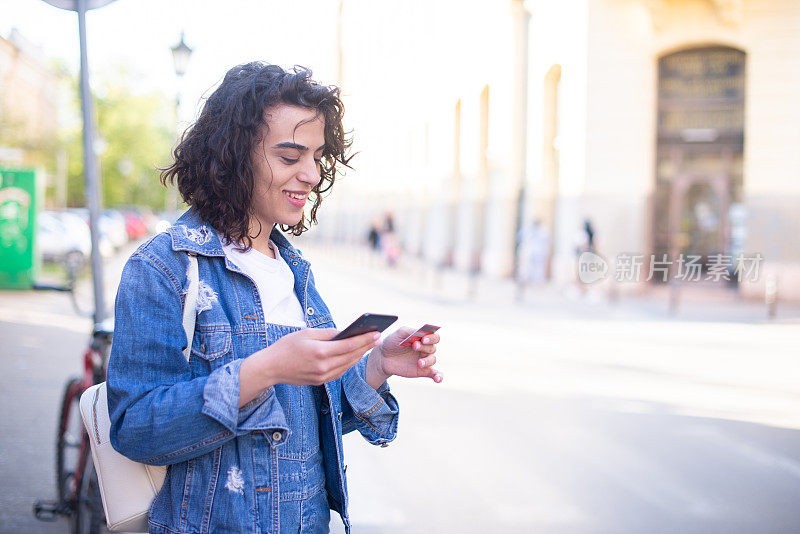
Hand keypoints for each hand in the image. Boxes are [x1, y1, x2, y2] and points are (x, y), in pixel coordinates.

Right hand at [239, 328, 378, 405]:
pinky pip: (340, 371)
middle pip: (351, 356)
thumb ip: (327, 333)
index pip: (349, 345)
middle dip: (366, 346)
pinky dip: (348, 363)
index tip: (376, 333)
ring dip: (359, 355)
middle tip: (377, 338)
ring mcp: (322, 376)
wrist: (270, 368)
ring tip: (368, 345)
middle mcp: (323, 367)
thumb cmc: (286, 347)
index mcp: (319, 352)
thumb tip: (345, 332)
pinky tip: (354, 355)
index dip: (364, 339)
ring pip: (347, 365)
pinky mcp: (320, 381)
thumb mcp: (306, 333)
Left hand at [366, 326, 441, 388]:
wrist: (384, 357)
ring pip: (432, 360)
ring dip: (427, 361)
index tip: (423, 339)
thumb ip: (412, 331)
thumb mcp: (400, 333)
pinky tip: (437, 379)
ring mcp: (424, 360)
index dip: (432, 337)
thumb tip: (423, 332)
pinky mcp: (422, 371)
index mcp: (423, 338)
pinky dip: (438, 376)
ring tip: (419, 363)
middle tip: (414, 346)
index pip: (434, 336)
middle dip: (424, 347)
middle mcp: (426, 348)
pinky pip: (435, 374)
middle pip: (432, 348)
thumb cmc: (393, 342)